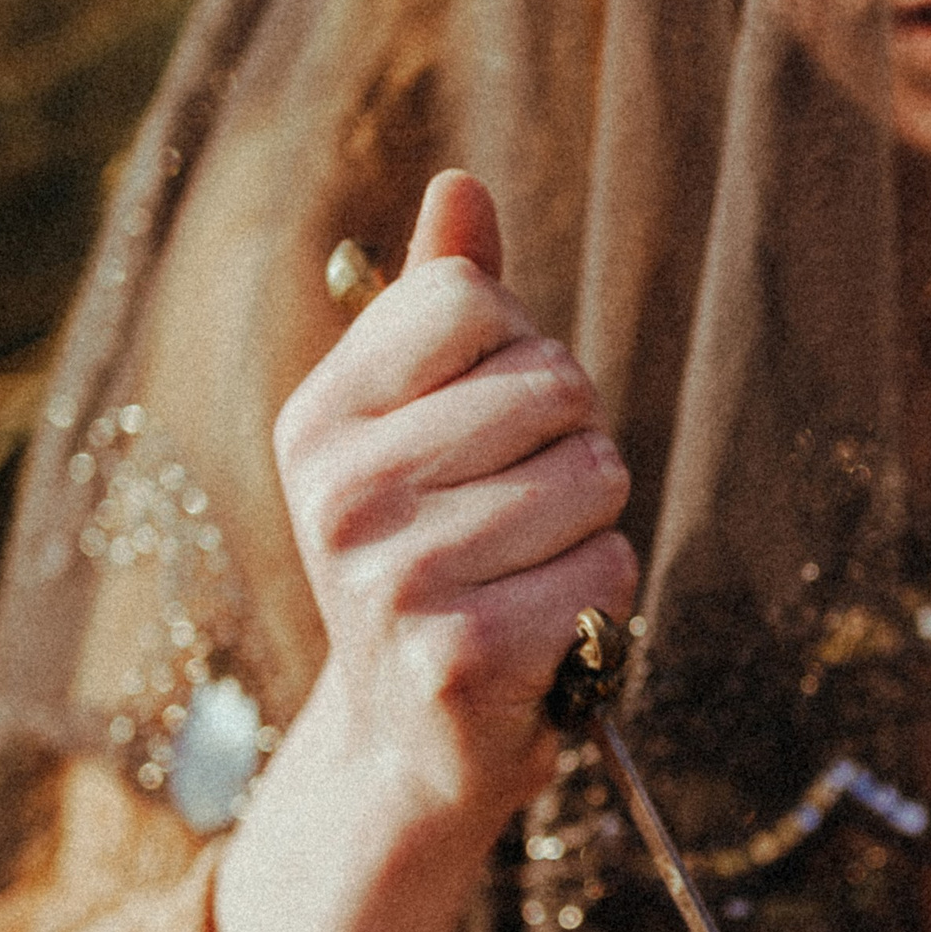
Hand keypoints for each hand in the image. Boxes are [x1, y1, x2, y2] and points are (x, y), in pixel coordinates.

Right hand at [214, 170, 635, 931]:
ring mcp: (390, 575)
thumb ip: (442, 309)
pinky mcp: (458, 652)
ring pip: (598, 476)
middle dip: (574, 447)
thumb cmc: (436, 563)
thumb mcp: (421, 429)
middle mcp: (336, 490)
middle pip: (556, 384)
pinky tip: (544, 638)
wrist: (410, 748)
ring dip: (594, 529)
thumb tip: (461, 183)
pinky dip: (605, 605)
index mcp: (320, 416)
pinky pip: (610, 569)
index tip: (488, 430)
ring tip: (527, 578)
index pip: (472, 297)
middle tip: (515, 523)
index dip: (520, 354)